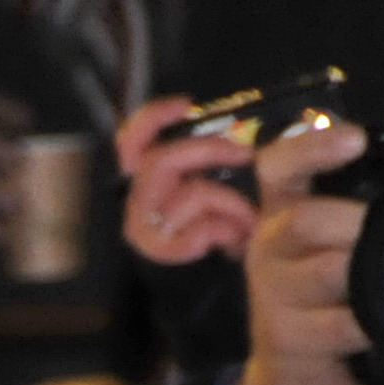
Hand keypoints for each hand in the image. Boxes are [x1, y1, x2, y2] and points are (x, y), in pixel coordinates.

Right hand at [116, 95, 258, 266]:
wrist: (218, 279)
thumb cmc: (223, 224)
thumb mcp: (227, 183)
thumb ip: (229, 156)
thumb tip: (252, 135)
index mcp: (151, 176)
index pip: (132, 141)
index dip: (153, 120)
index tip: (186, 105)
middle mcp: (138, 198)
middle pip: (161, 161)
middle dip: (209, 151)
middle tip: (244, 156)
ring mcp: (144, 224)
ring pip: (190, 194)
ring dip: (228, 202)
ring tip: (247, 218)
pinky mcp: (158, 248)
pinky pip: (196, 228)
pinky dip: (222, 231)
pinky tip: (230, 240)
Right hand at [223, 120, 368, 384]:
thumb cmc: (319, 309)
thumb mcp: (332, 252)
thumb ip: (362, 200)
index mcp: (280, 219)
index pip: (278, 168)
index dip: (311, 147)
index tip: (354, 139)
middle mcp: (268, 252)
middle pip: (303, 220)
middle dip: (352, 222)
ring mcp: (273, 299)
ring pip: (328, 272)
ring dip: (366, 276)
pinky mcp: (288, 342)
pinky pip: (342, 325)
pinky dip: (372, 325)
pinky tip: (381, 328)